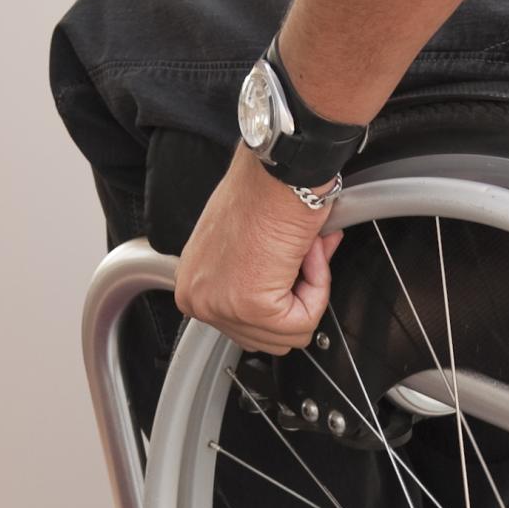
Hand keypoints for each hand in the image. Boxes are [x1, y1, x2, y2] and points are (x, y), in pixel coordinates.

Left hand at [174, 146, 344, 354]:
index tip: (288, 261)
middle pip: (263, 338)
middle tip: (300, 254)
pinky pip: (302, 323)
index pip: (242, 324)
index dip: (279, 295)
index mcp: (192, 282)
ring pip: (286, 336)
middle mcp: (197, 299)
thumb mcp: (244, 242)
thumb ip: (258, 275)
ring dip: (307, 293)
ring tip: (301, 252)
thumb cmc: (265, 189)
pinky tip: (306, 255)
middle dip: (293, 299)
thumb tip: (290, 287)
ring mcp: (221, 307)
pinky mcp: (251, 307)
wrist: (280, 170)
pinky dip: (316, 290)